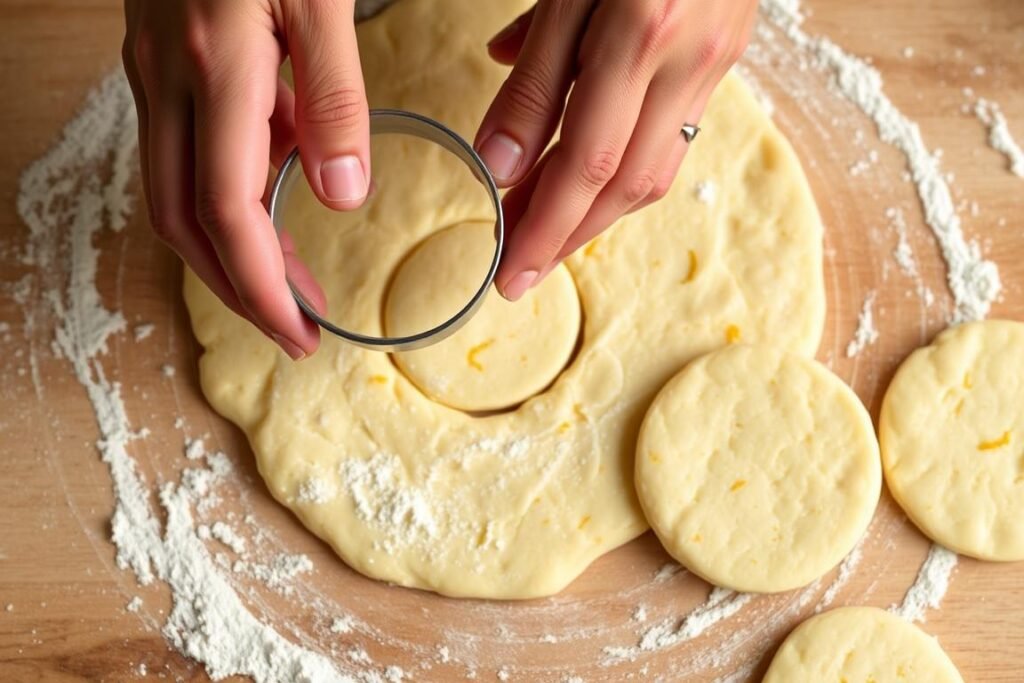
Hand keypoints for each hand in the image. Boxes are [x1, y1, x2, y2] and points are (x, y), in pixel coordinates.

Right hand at [122, 0, 370, 358]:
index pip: (228, 215)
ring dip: (229, 256)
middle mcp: (170, 85)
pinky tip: (273, 203)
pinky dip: (225, 202)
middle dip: (241, 291)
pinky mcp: (159, 69)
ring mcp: (154, 78)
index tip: (303, 333)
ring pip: (175, 199)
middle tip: (297, 330)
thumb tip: (340, 197)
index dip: (264, 289)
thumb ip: (332, 97)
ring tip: (289, 287)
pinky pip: (184, 157)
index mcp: (217, 70)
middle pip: (187, 226)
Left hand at [475, 0, 757, 299]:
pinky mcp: (724, 61)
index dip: (546, 225)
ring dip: (598, 217)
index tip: (507, 270)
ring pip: (657, 171)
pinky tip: (584, 187)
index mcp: (642, 28)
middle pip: (628, 184)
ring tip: (544, 237)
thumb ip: (536, 69)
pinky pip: (673, 139)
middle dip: (569, 236)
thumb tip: (500, 160)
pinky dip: (625, 177)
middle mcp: (689, 56)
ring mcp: (715, 62)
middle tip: (519, 270)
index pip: (587, 160)